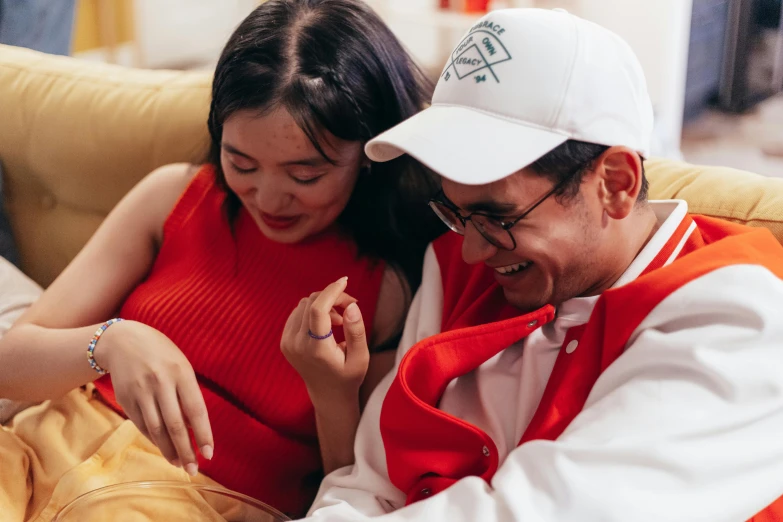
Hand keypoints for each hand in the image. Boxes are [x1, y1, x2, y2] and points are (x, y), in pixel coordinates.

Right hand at [97, 320, 212, 475]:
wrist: (123, 340)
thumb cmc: (162, 354)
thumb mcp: (181, 365)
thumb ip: (188, 393)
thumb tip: (194, 428)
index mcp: (181, 372)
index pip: (196, 410)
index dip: (203, 434)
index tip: (209, 454)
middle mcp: (160, 383)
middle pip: (175, 424)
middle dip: (185, 451)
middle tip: (193, 470)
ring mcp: (141, 391)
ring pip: (156, 429)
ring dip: (168, 451)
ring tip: (179, 464)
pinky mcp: (125, 398)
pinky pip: (142, 425)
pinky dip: (154, 439)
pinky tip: (164, 449)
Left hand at [281, 277, 369, 407]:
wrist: (328, 395)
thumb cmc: (348, 377)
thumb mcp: (361, 357)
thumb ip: (356, 330)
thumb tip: (351, 305)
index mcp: (316, 349)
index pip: (318, 309)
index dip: (332, 291)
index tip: (345, 281)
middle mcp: (297, 345)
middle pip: (311, 302)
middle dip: (332, 297)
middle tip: (351, 306)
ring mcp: (287, 343)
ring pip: (304, 304)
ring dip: (323, 303)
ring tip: (340, 319)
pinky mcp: (284, 341)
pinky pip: (297, 312)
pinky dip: (313, 310)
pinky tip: (327, 323)